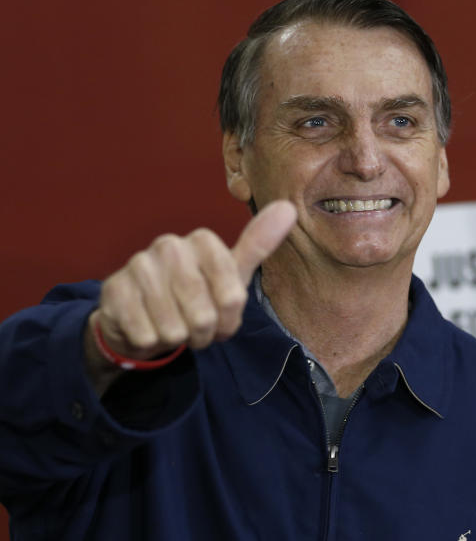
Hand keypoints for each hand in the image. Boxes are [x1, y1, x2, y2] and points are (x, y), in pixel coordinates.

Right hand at [84, 200, 296, 386]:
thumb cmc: (196, 295)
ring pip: (174, 327)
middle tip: (196, 327)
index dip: (229, 319)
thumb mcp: (232, 274)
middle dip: (204, 333)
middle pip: (203, 314)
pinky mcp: (113, 291)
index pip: (233, 296)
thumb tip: (288, 207)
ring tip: (173, 327)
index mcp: (202, 240)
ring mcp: (138, 266)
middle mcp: (169, 246)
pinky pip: (146, 335)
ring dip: (178, 338)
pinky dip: (151, 342)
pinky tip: (148, 328)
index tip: (223, 316)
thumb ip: (259, 243)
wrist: (144, 316)